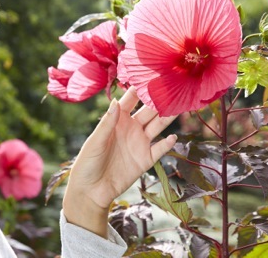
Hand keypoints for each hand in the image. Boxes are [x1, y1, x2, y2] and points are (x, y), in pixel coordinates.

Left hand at [62, 86, 176, 237]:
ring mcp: (140, 143)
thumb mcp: (95, 142)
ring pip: (158, 126)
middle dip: (160, 99)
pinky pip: (160, 149)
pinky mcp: (145, 159)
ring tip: (180, 107)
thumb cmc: (87, 163)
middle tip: (174, 87)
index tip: (151, 75)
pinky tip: (173, 137)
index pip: (130, 100)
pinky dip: (167, 144)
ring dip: (168, 117)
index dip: (140, 88)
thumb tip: (116, 101)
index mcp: (117, 120)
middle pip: (149, 110)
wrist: (91, 191)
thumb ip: (107, 123)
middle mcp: (131, 128)